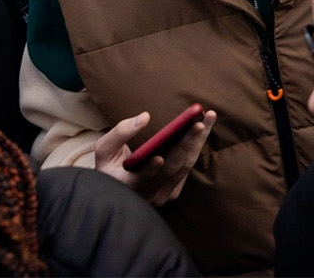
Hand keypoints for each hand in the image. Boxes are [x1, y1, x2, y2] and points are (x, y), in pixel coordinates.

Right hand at [95, 109, 216, 206]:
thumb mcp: (105, 149)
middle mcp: (147, 195)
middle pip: (170, 170)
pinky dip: (197, 144)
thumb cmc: (110, 165)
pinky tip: (205, 125)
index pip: (138, 180)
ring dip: (198, 141)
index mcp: (126, 186)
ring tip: (208, 117)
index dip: (148, 170)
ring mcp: (162, 195)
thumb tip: (144, 117)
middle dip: (185, 145)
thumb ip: (120, 133)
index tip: (158, 157)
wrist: (117, 185)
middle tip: (198, 124)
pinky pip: (189, 166)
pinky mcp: (174, 190)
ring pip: (184, 166)